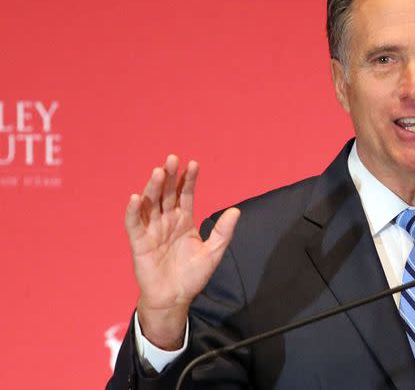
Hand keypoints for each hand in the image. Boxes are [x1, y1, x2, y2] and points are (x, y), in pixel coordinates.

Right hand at [125, 155, 239, 348]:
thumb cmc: (192, 276)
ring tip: (158, 171)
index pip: (185, 194)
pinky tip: (136, 197)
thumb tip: (237, 210)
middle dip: (169, 176)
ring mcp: (152, 231)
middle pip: (167, 194)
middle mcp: (167, 221)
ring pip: (150, 204)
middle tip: (172, 158)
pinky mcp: (139, 243)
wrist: (175, 299)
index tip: (194, 164)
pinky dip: (133, 211)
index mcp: (184, 220)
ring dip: (152, 187)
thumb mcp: (213, 253)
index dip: (189, 180)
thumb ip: (223, 232)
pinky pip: (134, 224)